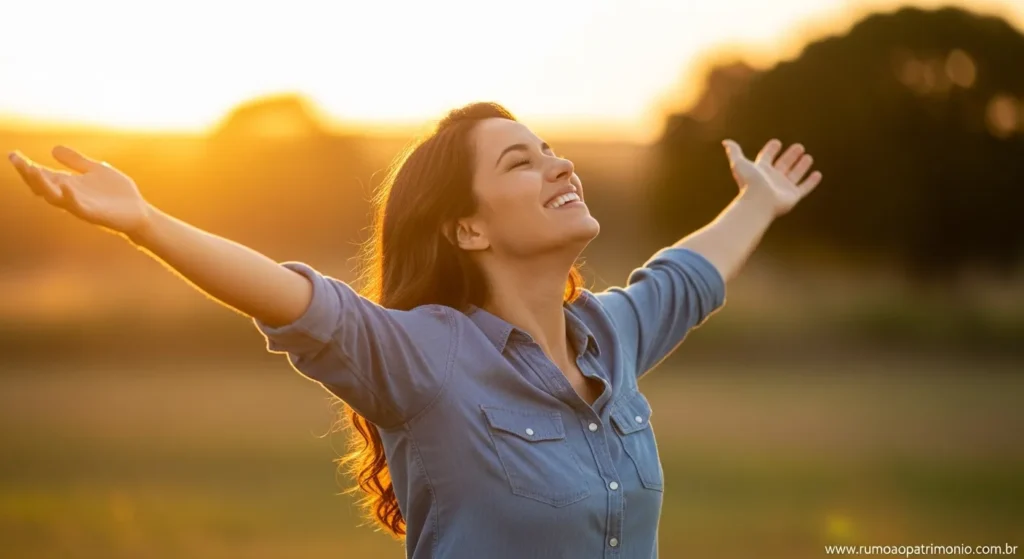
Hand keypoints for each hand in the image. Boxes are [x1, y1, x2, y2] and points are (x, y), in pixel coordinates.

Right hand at [7, 146, 151, 235]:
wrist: (139, 213)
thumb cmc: (118, 194)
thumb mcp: (96, 170)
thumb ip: (76, 161)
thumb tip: (53, 148)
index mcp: (69, 184)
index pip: (43, 174)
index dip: (27, 166)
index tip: (13, 154)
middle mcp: (70, 195)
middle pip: (42, 186)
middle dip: (28, 174)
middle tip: (17, 160)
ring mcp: (81, 205)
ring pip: (54, 197)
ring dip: (42, 184)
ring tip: (32, 170)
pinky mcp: (94, 214)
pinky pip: (77, 207)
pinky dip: (70, 197)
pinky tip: (66, 186)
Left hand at [722, 138, 821, 216]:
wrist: (758, 202)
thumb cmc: (749, 183)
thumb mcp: (740, 164)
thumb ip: (734, 152)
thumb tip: (726, 141)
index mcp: (760, 170)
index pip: (766, 158)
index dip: (770, 150)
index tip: (776, 142)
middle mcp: (772, 179)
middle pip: (783, 164)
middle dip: (790, 156)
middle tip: (799, 146)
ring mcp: (783, 187)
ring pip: (795, 174)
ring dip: (802, 166)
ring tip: (808, 157)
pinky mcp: (793, 196)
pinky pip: (805, 187)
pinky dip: (811, 181)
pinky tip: (817, 174)